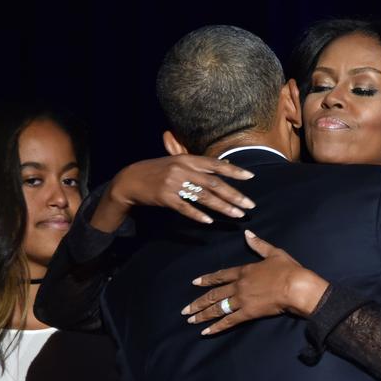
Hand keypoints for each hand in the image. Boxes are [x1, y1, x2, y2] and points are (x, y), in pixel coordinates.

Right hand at [90, 155, 255, 231]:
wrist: (130, 179)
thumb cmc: (157, 170)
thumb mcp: (177, 162)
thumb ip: (200, 164)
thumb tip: (225, 164)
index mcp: (187, 159)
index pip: (215, 164)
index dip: (233, 171)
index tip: (250, 177)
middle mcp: (182, 169)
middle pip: (214, 183)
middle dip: (234, 195)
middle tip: (250, 205)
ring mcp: (174, 184)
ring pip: (203, 197)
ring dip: (222, 207)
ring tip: (237, 215)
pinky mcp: (165, 198)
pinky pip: (185, 208)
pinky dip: (198, 215)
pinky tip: (209, 221)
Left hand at [182, 230, 329, 334]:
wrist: (296, 287)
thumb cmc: (288, 269)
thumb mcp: (274, 253)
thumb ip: (259, 244)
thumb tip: (247, 233)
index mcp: (244, 270)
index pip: (221, 275)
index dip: (207, 279)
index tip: (194, 283)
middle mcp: (238, 285)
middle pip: (214, 294)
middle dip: (198, 302)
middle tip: (185, 310)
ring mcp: (241, 300)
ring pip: (217, 308)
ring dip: (202, 315)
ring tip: (190, 320)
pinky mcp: (248, 313)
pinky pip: (229, 321)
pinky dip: (216, 327)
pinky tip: (206, 332)